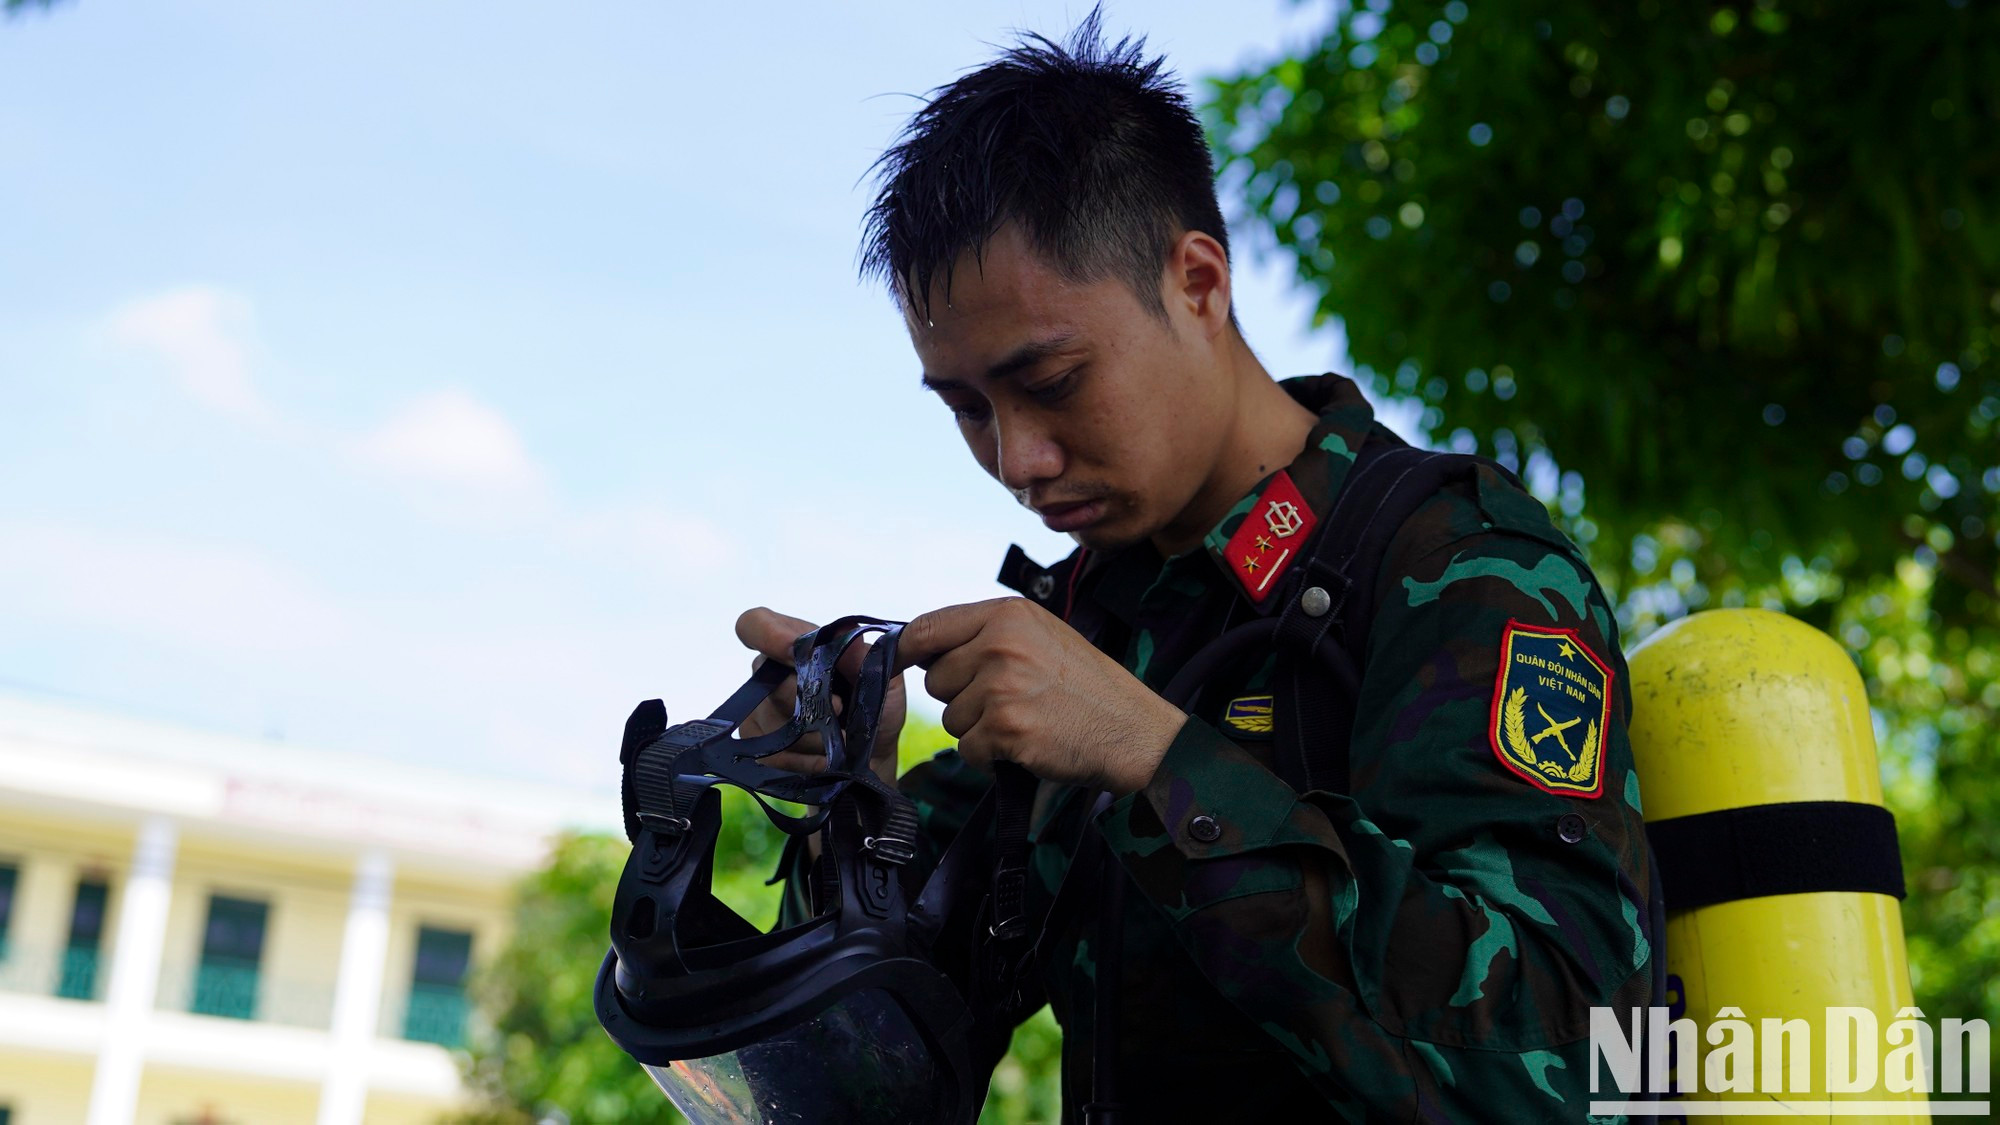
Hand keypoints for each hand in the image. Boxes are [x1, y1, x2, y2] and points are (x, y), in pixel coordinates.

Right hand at [733, 607, 905, 787]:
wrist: (874, 755)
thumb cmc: (876, 707)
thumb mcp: (885, 678)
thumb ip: (865, 655)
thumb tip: (844, 633)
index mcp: (797, 645)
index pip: (756, 624)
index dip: (768, 635)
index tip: (794, 653)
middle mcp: (770, 673)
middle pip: (770, 681)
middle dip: (809, 700)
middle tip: (839, 709)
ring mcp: (758, 711)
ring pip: (776, 724)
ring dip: (817, 736)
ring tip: (842, 738)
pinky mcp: (756, 749)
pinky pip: (776, 755)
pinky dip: (808, 760)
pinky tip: (826, 759)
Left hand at [896, 597, 1186, 795]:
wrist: (1134, 731)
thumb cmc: (1088, 687)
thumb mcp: (1042, 637)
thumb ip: (988, 635)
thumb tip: (922, 647)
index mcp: (1008, 615)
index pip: (928, 627)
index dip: (908, 651)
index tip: (899, 665)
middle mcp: (1000, 644)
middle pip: (936, 679)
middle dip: (961, 697)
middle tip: (1008, 702)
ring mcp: (1002, 687)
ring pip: (950, 718)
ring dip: (978, 729)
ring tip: (1024, 721)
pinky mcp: (1006, 728)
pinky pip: (968, 749)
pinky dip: (990, 756)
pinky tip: (1026, 745)